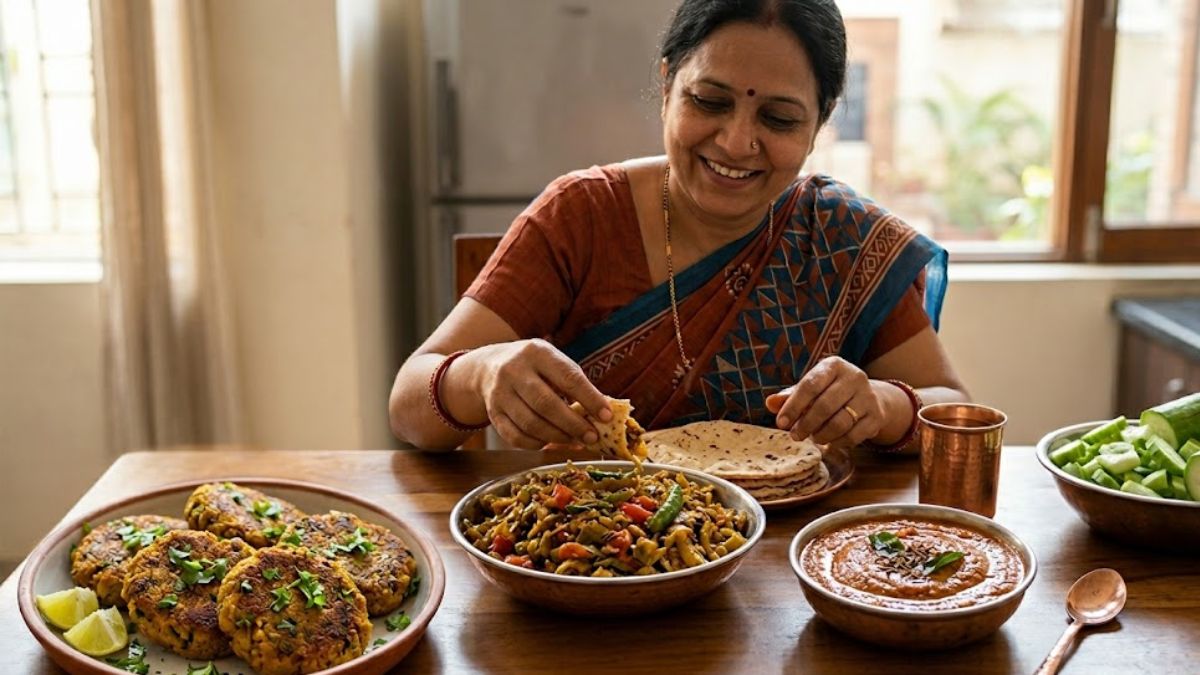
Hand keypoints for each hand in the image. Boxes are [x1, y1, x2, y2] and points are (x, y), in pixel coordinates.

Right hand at [473, 339, 611, 449]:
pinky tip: (550, 443)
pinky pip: (515, 437)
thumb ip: (574, 383)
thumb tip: (601, 414)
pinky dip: (536, 444)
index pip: (568, 378)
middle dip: (573, 424)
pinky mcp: (492, 413)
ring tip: (576, 441)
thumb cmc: (534, 367)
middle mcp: (514, 370)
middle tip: (592, 437)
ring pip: (531, 423)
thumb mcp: (552, 361)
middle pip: (546, 404)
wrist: (489, 366)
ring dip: (557, 437)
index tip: (607, 416)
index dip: (590, 399)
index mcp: (537, 352)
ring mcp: (500, 393)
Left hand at [765, 356, 882, 449]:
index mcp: (833, 365)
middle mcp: (854, 377)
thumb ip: (790, 396)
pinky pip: (854, 435)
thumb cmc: (830, 392)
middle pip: (825, 405)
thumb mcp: (810, 389)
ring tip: (814, 438)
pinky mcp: (877, 416)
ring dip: (822, 435)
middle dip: (806, 424)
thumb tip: (770, 403)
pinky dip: (838, 443)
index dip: (793, 406)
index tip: (781, 423)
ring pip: (840, 423)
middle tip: (795, 436)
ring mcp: (868, 396)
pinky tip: (830, 443)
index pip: (810, 385)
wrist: (868, 398)